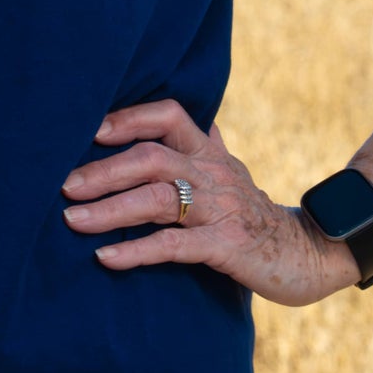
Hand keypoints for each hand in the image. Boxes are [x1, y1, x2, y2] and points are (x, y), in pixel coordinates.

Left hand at [60, 99, 354, 305]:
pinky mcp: (226, 246)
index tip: (88, 128)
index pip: (168, 115)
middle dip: (103, 169)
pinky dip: (136, 251)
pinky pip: (174, 246)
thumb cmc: (255, 211)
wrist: (309, 253)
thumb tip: (197, 116)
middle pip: (150, 158)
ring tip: (71, 219)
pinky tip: (106, 257)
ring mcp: (220, 209)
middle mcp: (212, 172)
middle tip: (63, 184)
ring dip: (109, 209)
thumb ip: (206, 144)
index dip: (128, 117)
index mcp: (209, 150)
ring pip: (157, 200)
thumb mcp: (230, 171)